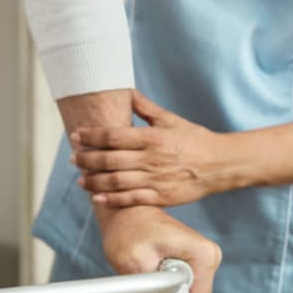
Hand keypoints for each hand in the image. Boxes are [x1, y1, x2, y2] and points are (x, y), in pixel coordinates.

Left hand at [72, 89, 232, 207]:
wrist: (220, 164)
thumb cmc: (194, 139)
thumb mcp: (171, 119)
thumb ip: (146, 108)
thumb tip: (127, 92)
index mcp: (152, 137)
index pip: (114, 136)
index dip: (92, 136)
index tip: (75, 135)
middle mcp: (152, 159)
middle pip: (111, 159)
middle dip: (87, 159)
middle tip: (72, 158)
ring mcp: (156, 180)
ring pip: (117, 182)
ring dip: (95, 181)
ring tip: (80, 179)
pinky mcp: (162, 198)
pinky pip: (132, 200)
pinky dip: (113, 200)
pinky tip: (98, 198)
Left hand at [96, 203, 220, 292]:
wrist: (126, 212)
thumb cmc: (128, 229)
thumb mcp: (133, 264)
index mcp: (203, 254)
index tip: (154, 287)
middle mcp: (209, 255)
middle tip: (149, 274)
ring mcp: (204, 258)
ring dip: (166, 289)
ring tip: (150, 265)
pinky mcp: (196, 262)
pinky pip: (184, 287)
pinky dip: (166, 283)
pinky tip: (154, 264)